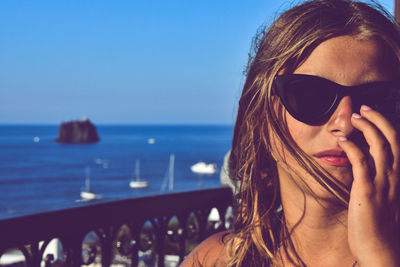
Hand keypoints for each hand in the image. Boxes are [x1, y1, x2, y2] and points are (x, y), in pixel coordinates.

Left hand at [338, 105, 399, 266]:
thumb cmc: (377, 226)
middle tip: (362, 109)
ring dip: (367, 128)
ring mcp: (382, 183)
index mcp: (396, 177)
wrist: (380, 250)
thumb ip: (376, 180)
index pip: (396, 144)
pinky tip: (343, 140)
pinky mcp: (367, 191)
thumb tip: (365, 166)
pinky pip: (362, 163)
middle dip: (378, 119)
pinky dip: (353, 148)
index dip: (385, 125)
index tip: (371, 114)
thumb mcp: (381, 198)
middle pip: (391, 139)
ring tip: (353, 118)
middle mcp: (393, 176)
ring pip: (380, 146)